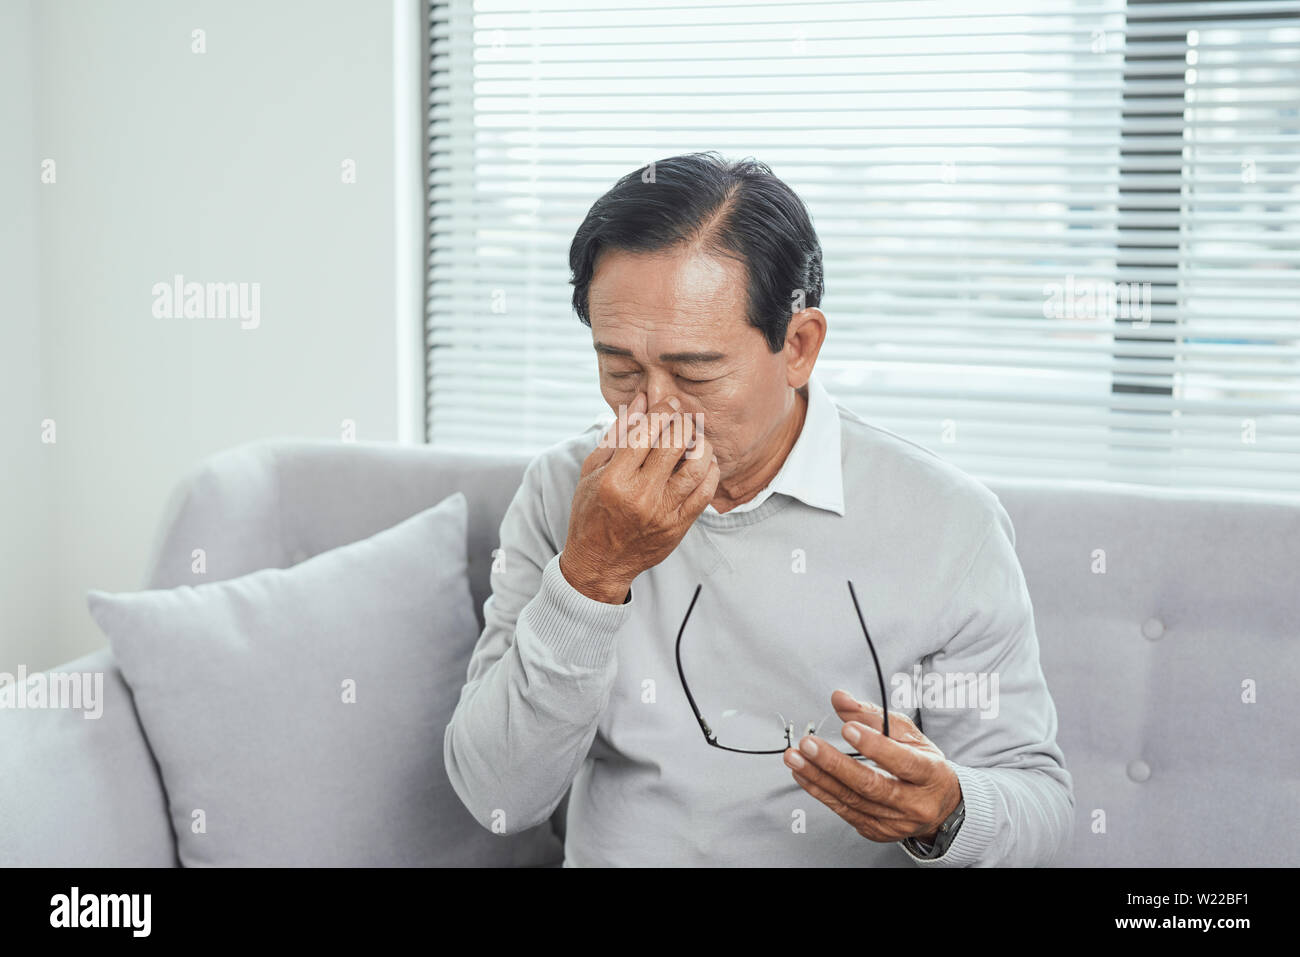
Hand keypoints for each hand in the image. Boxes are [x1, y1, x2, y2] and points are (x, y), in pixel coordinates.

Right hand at [560, 391, 720, 603]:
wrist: (600, 563)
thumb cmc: (591, 512)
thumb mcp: (593, 470)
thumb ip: (618, 433)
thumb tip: (641, 400)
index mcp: (615, 479)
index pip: (646, 432)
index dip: (663, 410)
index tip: (670, 403)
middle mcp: (641, 495)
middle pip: (676, 443)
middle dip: (684, 422)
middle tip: (683, 419)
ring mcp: (663, 513)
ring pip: (697, 465)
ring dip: (702, 444)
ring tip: (695, 439)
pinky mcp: (679, 526)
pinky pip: (705, 491)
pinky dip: (710, 470)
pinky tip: (703, 462)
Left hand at [784, 690, 961, 845]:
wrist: (939, 808)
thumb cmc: (923, 765)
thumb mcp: (908, 734)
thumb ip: (873, 715)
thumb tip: (840, 699)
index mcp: (929, 774)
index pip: (903, 762)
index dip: (874, 746)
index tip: (848, 728)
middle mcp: (913, 803)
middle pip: (871, 786)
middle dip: (835, 764)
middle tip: (809, 745)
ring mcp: (894, 822)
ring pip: (851, 800)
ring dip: (818, 777)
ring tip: (796, 758)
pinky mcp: (875, 830)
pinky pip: (843, 810)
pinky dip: (819, 791)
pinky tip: (803, 774)